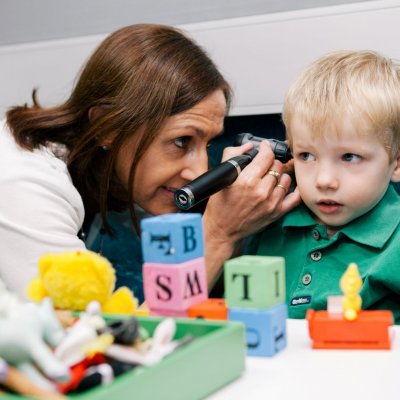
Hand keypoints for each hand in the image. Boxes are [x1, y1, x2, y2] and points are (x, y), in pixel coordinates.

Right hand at [203, 140, 300, 283]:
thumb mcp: (221, 177)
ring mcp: (271, 203)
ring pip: (286, 178)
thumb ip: (232, 155)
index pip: (266, 156)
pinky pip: (295, 197)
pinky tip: (285, 187)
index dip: (265, 149)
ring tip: (271, 178)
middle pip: (277, 166)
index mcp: (247, 180)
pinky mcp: (277, 213)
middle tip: (263, 166)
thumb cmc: (220, 205)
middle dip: (270, 163)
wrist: (222, 230)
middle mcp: (261, 191)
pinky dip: (293, 190)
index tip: (264, 148)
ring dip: (280, 175)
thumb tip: (248, 146)